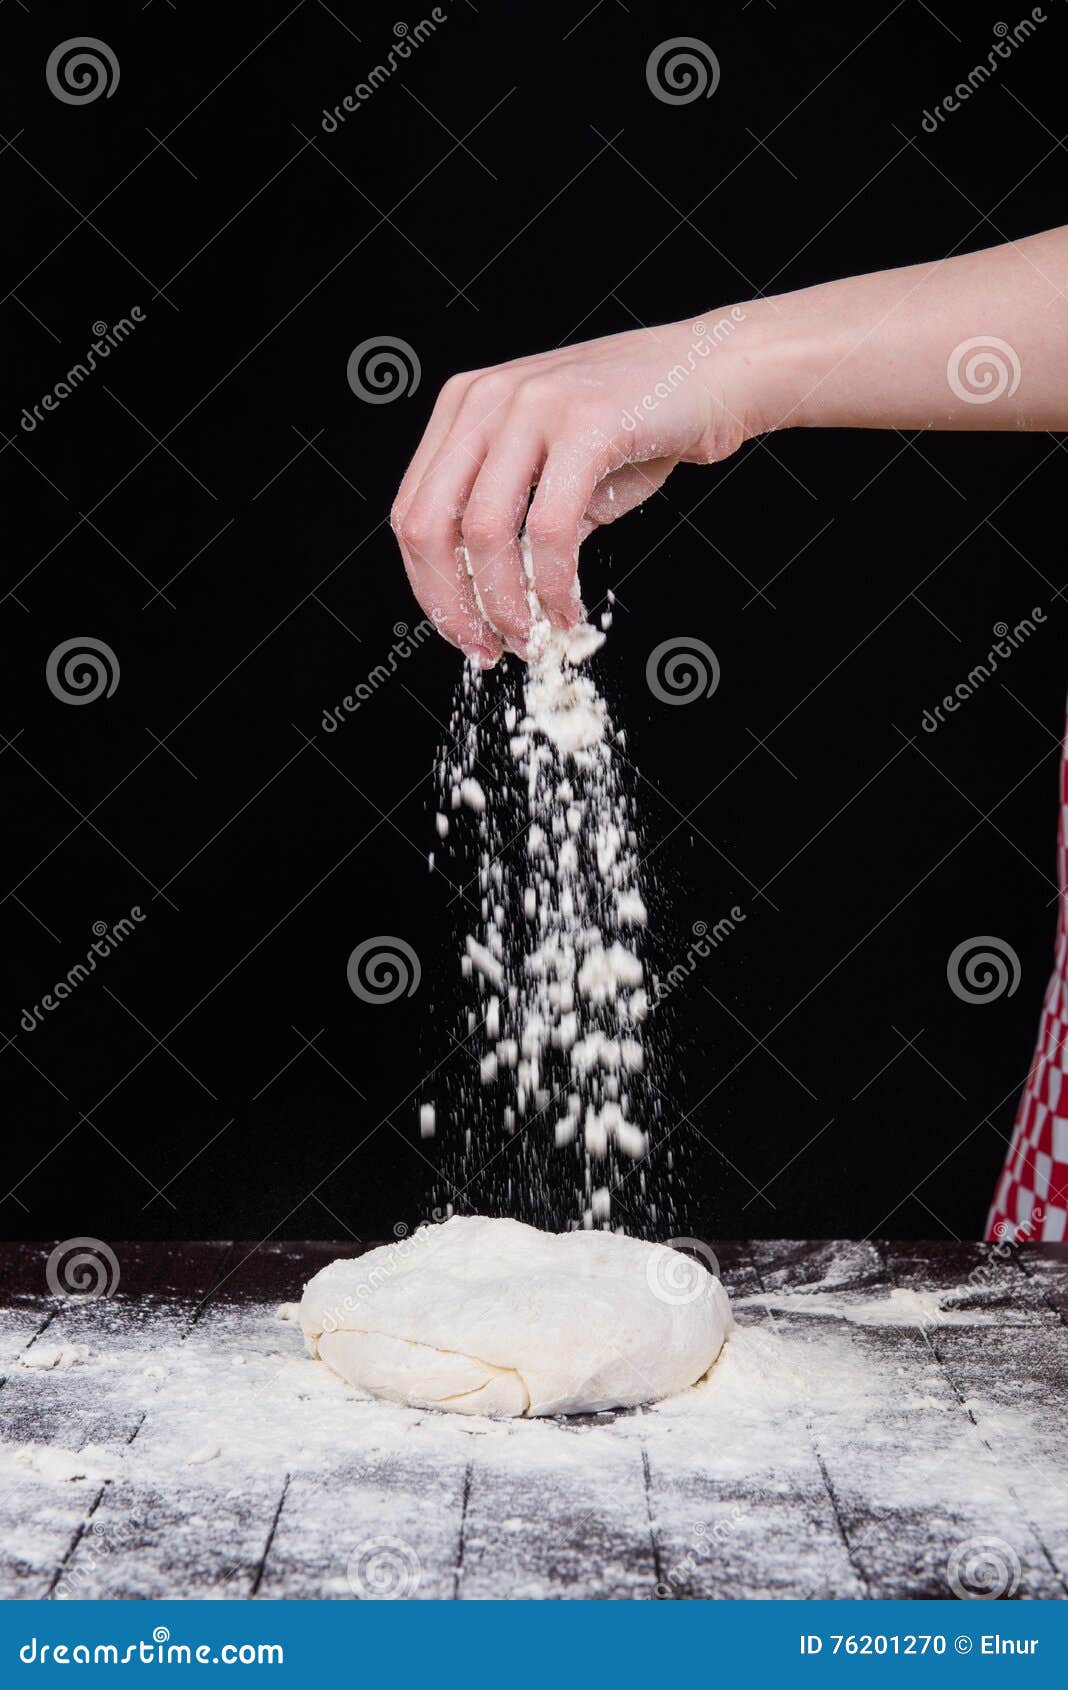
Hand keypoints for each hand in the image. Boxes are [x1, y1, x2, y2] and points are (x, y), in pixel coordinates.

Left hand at [391, 310, 753, 662]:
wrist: (715, 375)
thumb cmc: (638, 427)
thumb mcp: (553, 471)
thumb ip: (513, 522)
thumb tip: (487, 602)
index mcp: (465, 408)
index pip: (412, 512)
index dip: (430, 588)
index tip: (463, 634)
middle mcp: (486, 400)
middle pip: (428, 525)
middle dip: (453, 605)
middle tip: (488, 650)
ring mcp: (532, 404)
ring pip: (484, 532)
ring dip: (505, 604)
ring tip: (532, 638)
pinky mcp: (585, 423)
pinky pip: (550, 528)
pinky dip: (553, 585)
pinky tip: (568, 611)